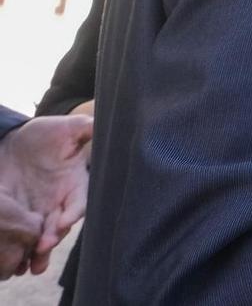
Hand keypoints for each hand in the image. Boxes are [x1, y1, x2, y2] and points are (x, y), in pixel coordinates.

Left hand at [0, 115, 91, 274]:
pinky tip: (18, 262)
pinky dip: (21, 250)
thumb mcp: (65, 128)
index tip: (65, 221)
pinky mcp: (20, 217)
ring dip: (40, 252)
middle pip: (61, 225)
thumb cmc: (44, 135)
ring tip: (34, 265)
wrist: (14, 143)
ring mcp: (40, 211)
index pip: (80, 200)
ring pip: (44, 236)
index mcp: (75, 182)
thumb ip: (85, 128)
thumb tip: (101, 124)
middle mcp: (60, 201)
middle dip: (54, 238)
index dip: (74, 212)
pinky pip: (23, 236)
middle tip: (43, 247)